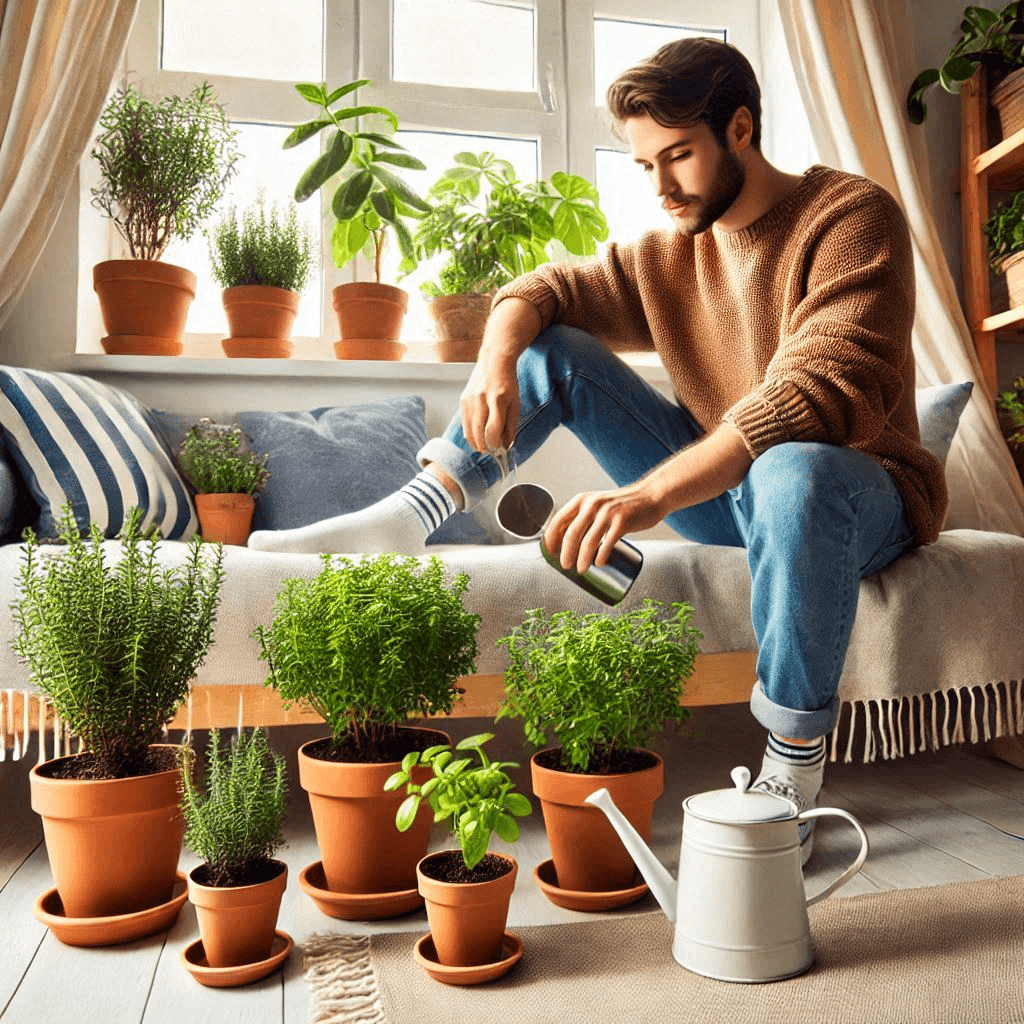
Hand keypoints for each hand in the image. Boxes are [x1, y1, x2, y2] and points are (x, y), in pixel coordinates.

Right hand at [459, 354, 519, 453]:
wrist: (494, 362)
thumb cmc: (507, 383)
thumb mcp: (515, 404)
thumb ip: (511, 426)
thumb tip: (506, 446)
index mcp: (497, 400)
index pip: (492, 430)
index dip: (496, 444)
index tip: (500, 449)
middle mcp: (481, 400)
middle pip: (478, 433)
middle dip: (485, 447)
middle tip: (491, 452)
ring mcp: (469, 400)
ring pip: (468, 431)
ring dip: (476, 443)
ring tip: (484, 447)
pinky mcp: (463, 400)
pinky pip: (464, 423)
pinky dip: (470, 433)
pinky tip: (477, 436)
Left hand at [543, 480, 667, 573]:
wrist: (650, 496)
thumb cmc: (622, 505)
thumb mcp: (598, 504)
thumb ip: (584, 517)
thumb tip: (568, 543)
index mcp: (582, 500)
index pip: (558, 520)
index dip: (551, 539)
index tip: (549, 553)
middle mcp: (592, 505)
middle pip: (572, 533)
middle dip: (565, 553)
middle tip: (565, 566)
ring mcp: (608, 513)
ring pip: (588, 541)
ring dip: (582, 559)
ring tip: (581, 570)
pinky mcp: (622, 522)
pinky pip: (607, 543)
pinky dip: (601, 556)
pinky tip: (599, 563)